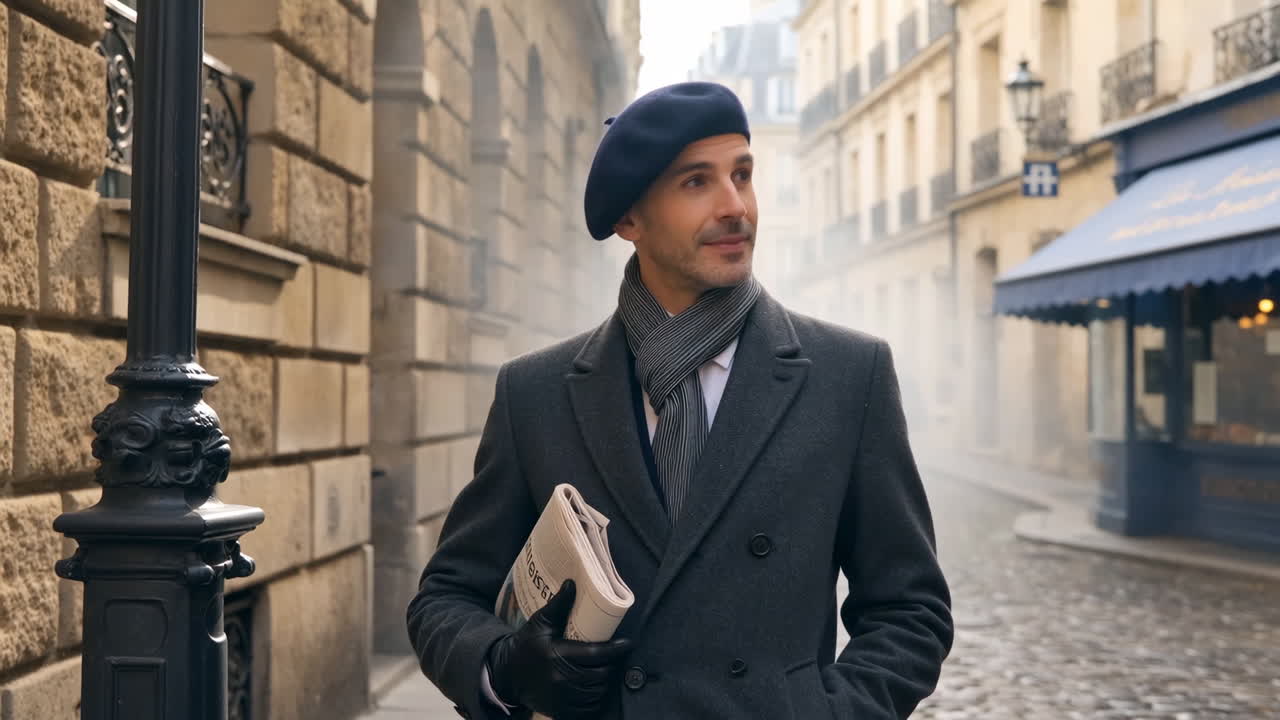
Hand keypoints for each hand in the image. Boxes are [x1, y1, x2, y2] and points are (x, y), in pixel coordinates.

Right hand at [488, 579, 631, 717]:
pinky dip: (596, 698)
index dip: (616, 649)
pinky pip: (589, 708)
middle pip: (601, 674)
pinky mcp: (561, 711)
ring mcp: (562, 698)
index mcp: (558, 655)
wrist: (507, 675)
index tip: (628, 643)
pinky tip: (596, 686)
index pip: (596, 654)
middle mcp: (561, 679)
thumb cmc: (527, 645)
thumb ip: (559, 604)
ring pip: (598, 692)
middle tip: (616, 655)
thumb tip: (572, 583)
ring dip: (606, 681)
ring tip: (608, 669)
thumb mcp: (540, 622)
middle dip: (613, 665)